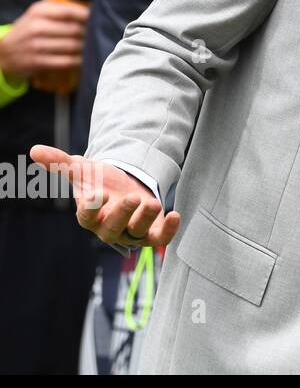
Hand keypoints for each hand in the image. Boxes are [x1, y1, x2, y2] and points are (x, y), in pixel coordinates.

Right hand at [0, 0, 89, 78]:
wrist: (5, 52)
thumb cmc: (29, 30)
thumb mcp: (38, 14)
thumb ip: (60, 9)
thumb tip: (92, 9)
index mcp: (38, 11)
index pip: (69, 11)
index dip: (87, 16)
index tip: (97, 18)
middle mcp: (36, 27)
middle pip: (74, 29)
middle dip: (89, 33)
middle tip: (97, 34)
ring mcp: (36, 45)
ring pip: (72, 46)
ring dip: (86, 47)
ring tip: (92, 46)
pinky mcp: (38, 61)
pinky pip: (66, 61)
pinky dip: (79, 61)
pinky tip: (83, 58)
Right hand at [29, 145, 180, 248]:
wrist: (125, 187)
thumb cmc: (100, 182)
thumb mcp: (83, 170)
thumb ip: (60, 163)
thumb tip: (35, 149)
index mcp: (90, 215)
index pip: (87, 216)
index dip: (92, 207)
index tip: (97, 194)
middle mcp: (109, 228)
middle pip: (113, 227)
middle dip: (123, 213)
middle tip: (133, 197)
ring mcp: (131, 232)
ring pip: (137, 232)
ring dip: (146, 218)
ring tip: (153, 201)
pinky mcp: (152, 232)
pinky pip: (159, 238)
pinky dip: (168, 232)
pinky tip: (176, 215)